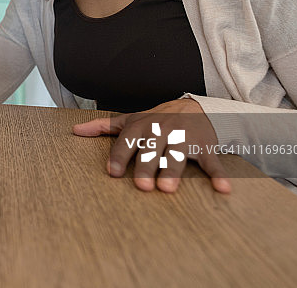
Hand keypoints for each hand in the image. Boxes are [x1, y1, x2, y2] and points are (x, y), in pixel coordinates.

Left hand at [72, 98, 230, 193]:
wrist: (197, 107)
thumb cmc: (157, 120)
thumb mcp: (130, 121)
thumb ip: (103, 127)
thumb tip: (74, 131)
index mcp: (142, 125)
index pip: (128, 141)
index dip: (119, 157)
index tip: (111, 173)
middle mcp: (162, 130)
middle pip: (152, 149)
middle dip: (146, 166)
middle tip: (140, 186)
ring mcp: (185, 138)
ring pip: (178, 155)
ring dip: (173, 171)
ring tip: (167, 189)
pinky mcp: (206, 146)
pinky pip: (212, 161)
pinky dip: (218, 174)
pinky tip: (222, 189)